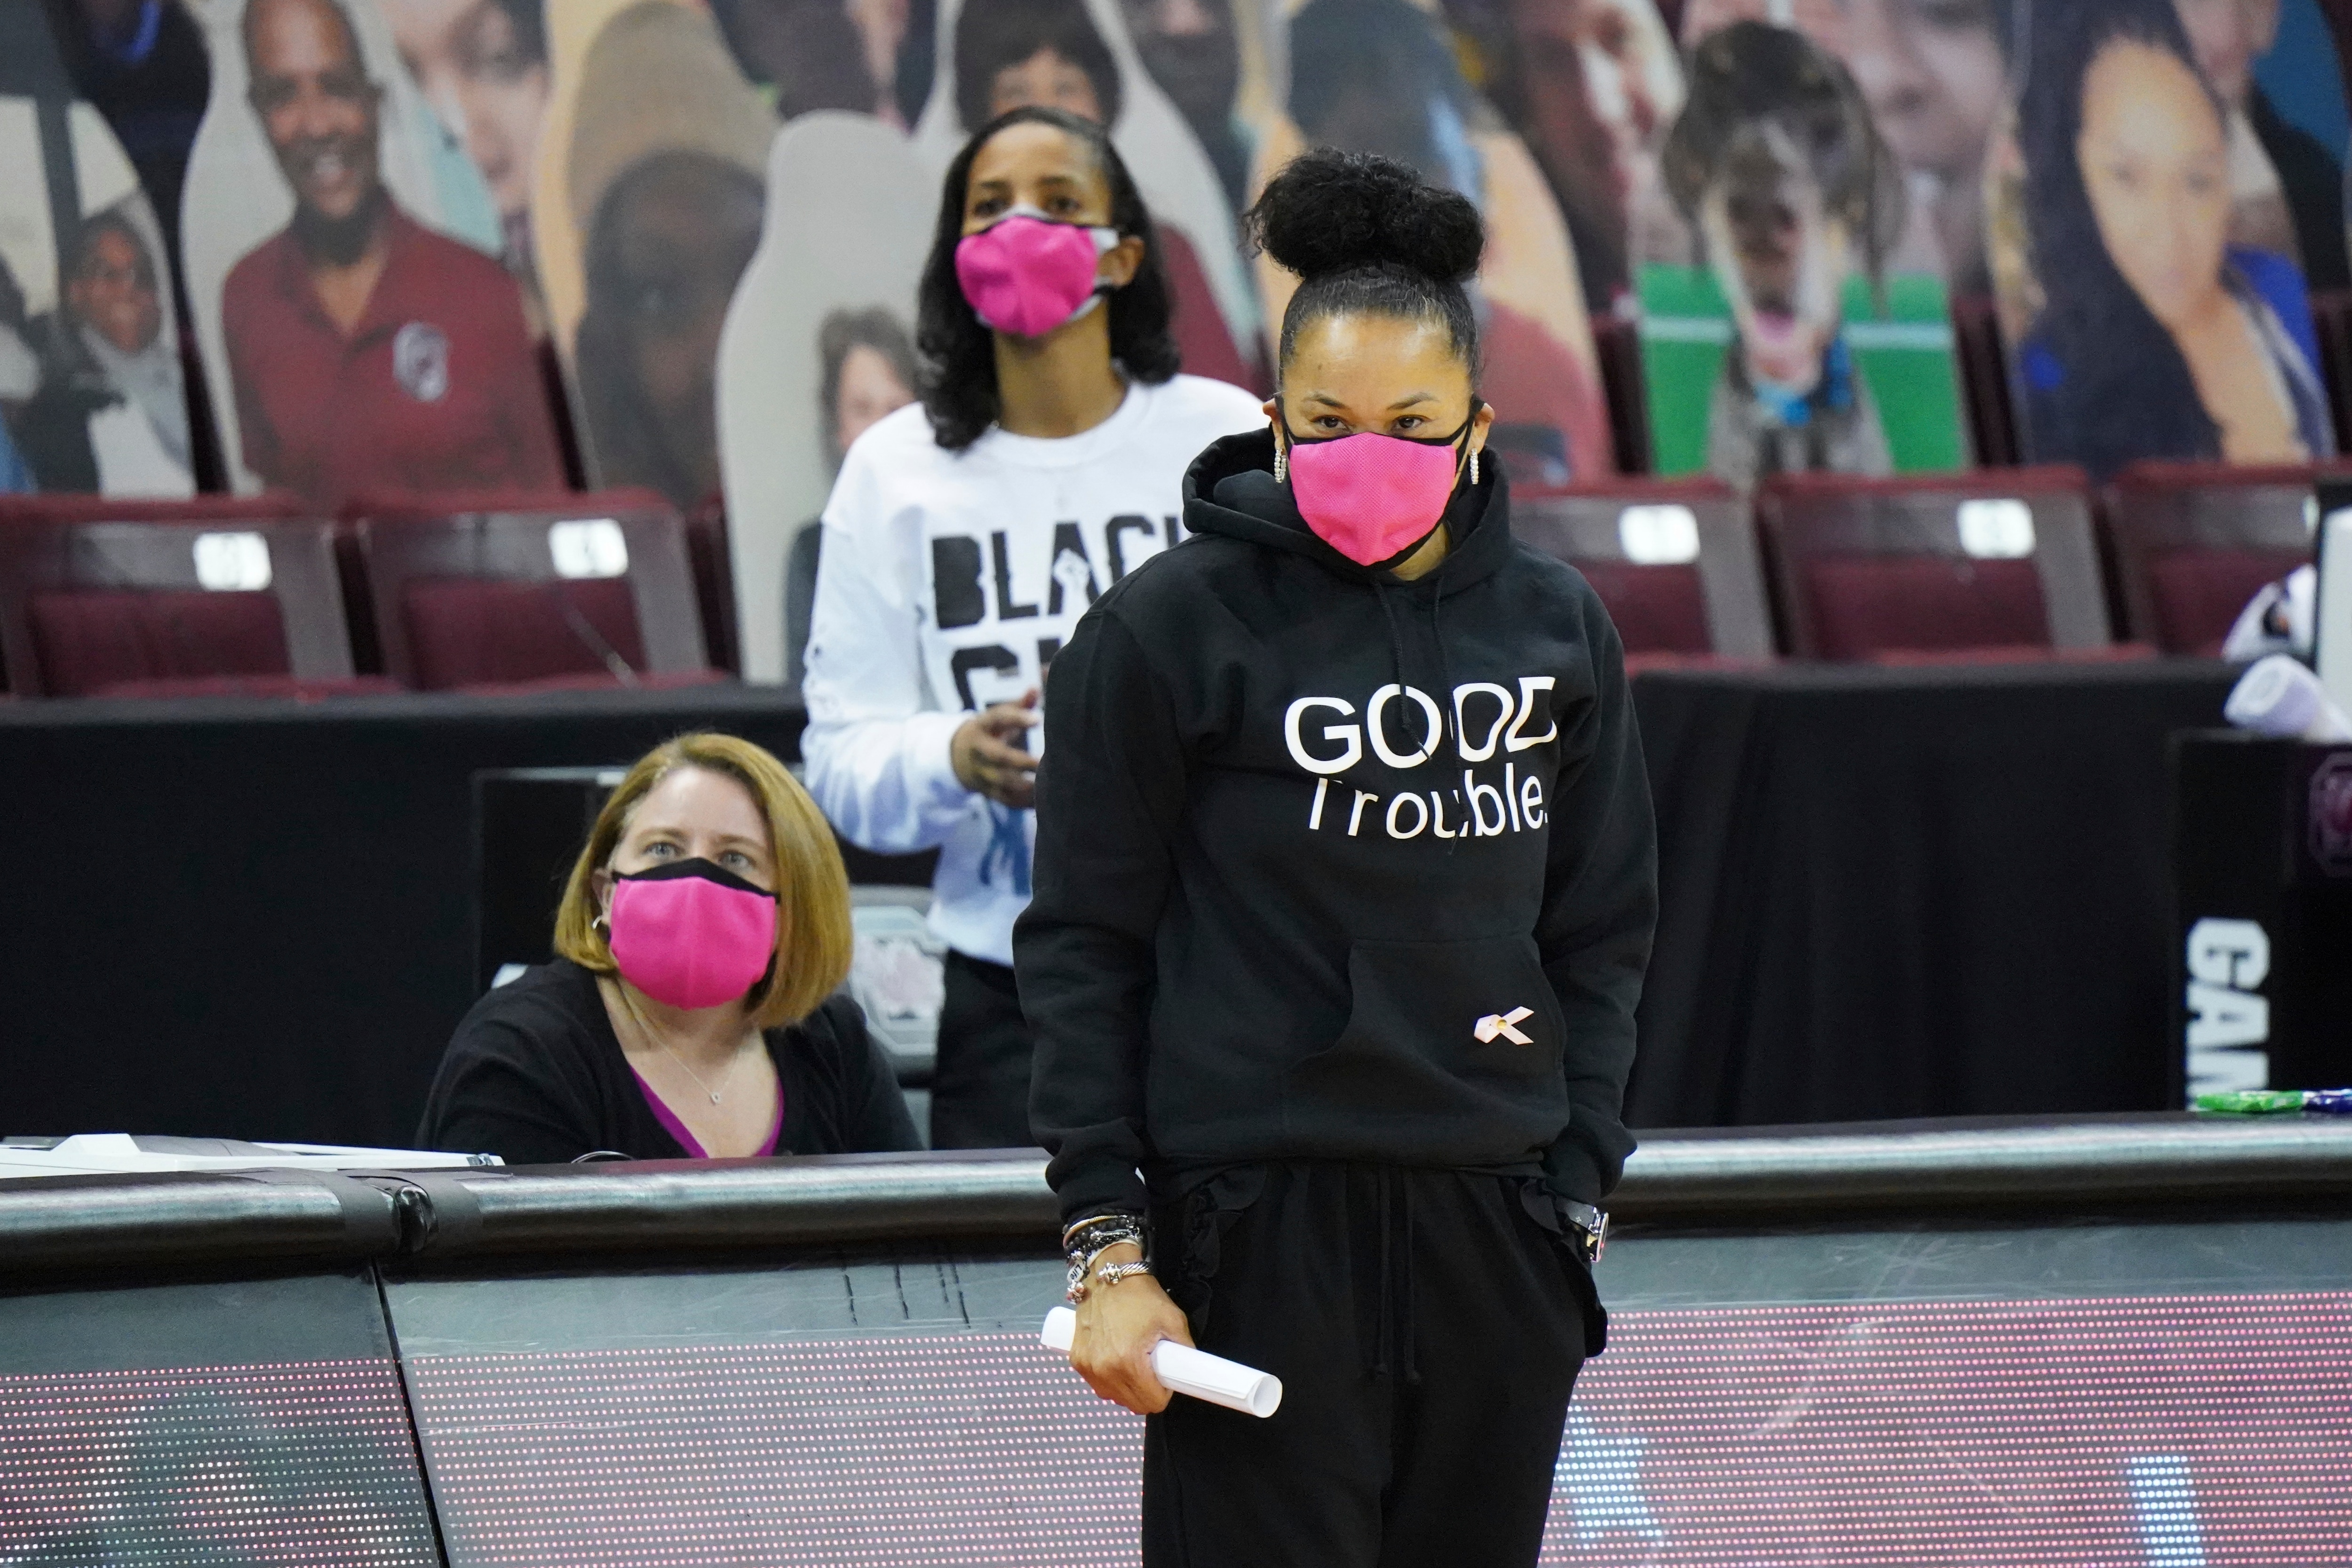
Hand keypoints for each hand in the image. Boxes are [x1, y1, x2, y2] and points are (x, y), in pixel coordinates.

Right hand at [951, 689, 1039, 808]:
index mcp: (982, 727)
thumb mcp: (996, 718)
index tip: (1037, 719)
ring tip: (1050, 783)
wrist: (957, 759)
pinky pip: (1007, 800)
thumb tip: (1035, 688)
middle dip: (1022, 761)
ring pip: (1003, 783)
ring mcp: (983, 774)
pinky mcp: (989, 792)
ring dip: (1026, 785)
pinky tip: (1044, 800)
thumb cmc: (988, 733)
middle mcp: (980, 752)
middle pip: (999, 757)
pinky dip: (1025, 802)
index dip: (1016, 718)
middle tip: (1046, 761)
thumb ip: (1018, 706)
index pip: (997, 719)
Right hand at [1070, 1242, 1193, 1414]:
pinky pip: (1099, 1386)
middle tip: (1152, 1369)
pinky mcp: (1077, 1361)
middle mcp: (1104, 1370)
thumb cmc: (1142, 1297)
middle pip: (1133, 1405)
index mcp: (1129, 1362)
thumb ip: (1185, 1351)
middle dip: (1147, 1392)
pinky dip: (1109, 1380)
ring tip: (1133, 1363)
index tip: (1165, 1376)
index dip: (1164, 1392)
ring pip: (1114, 1398)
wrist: (1107, 1277)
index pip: (1152, 1403)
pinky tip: (1115, 1360)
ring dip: (1127, 1389)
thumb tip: (1189, 1372)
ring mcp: (1088, 1367)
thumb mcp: (1173, 1320)